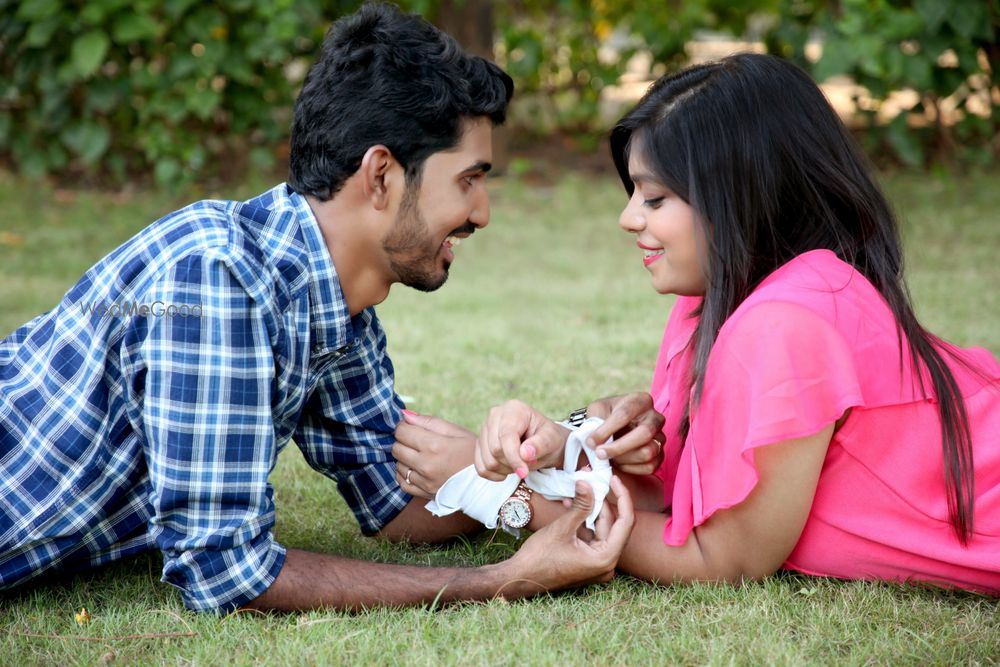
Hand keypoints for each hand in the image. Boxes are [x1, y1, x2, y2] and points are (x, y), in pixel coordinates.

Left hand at [393, 411, 474, 499]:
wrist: (485, 482)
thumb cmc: (471, 453)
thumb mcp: (456, 431)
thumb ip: (429, 422)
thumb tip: (405, 414)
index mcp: (435, 445)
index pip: (402, 432)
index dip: (404, 427)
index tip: (412, 428)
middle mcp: (426, 464)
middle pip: (397, 448)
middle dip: (403, 441)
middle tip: (415, 441)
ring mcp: (424, 481)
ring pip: (398, 465)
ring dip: (404, 458)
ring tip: (419, 456)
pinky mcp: (424, 494)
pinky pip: (402, 483)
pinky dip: (404, 474)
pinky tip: (414, 469)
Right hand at [476, 400, 569, 480]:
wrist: (542, 443)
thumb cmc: (547, 438)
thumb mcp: (552, 439)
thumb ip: (541, 444)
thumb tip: (525, 453)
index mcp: (514, 409)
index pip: (506, 436)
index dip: (514, 457)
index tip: (524, 472)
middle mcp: (495, 415)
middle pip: (495, 449)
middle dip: (512, 463)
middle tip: (527, 463)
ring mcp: (484, 429)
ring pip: (487, 461)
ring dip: (505, 469)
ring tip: (518, 463)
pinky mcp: (479, 444)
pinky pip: (481, 468)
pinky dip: (494, 474)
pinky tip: (507, 469)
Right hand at [499, 476, 633, 595]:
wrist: (520, 578)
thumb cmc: (539, 557)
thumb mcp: (562, 527)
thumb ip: (581, 505)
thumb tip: (587, 482)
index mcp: (605, 559)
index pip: (625, 523)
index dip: (622, 498)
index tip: (614, 479)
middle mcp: (606, 565)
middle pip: (614, 526)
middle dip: (604, 502)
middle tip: (596, 480)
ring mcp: (597, 565)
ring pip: (602, 529)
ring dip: (592, 510)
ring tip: (582, 490)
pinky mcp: (587, 562)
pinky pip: (592, 537)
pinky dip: (585, 521)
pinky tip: (573, 506)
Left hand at [585, 393, 665, 474]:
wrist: (613, 428)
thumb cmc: (605, 416)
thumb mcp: (597, 411)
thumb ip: (595, 422)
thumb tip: (593, 443)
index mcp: (641, 401)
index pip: (625, 414)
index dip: (606, 430)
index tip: (590, 442)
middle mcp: (656, 418)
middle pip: (644, 433)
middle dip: (618, 447)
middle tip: (599, 454)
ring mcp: (660, 437)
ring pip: (648, 452)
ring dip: (624, 459)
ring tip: (609, 458)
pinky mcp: (660, 455)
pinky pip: (649, 466)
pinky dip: (631, 469)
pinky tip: (619, 463)